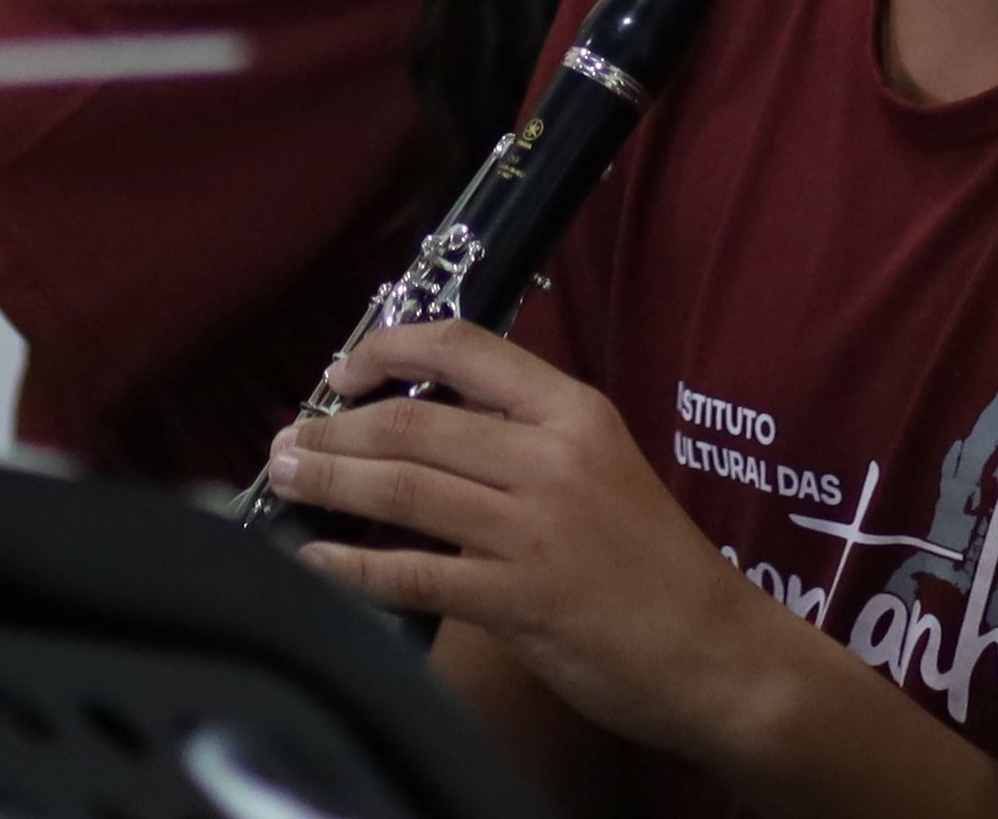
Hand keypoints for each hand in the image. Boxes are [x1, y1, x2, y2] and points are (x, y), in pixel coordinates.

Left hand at [268, 322, 799, 760]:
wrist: (713, 649)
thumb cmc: (652, 561)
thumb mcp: (600, 466)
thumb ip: (521, 442)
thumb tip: (417, 430)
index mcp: (574, 412)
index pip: (465, 348)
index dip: (388, 349)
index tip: (342, 370)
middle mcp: (552, 458)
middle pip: (415, 423)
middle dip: (336, 427)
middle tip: (288, 437)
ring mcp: (534, 529)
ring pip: (404, 488)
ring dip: (329, 480)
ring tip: (285, 478)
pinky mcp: (519, 599)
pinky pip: (414, 573)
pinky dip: (352, 566)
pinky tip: (314, 560)